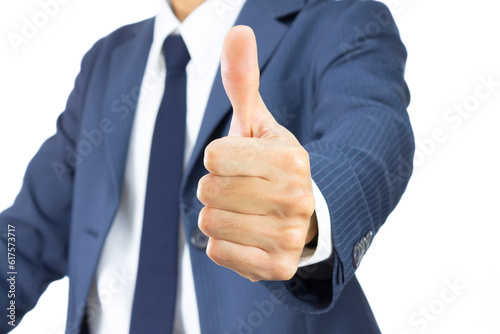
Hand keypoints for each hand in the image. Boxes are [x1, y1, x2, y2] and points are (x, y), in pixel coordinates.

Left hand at [197, 26, 317, 281]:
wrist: (305, 217)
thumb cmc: (272, 167)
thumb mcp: (259, 124)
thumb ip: (244, 80)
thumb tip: (239, 30)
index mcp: (290, 157)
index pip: (212, 156)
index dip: (219, 158)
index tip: (241, 163)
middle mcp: (296, 197)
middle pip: (207, 190)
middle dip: (216, 188)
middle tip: (243, 189)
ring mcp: (289, 236)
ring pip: (209, 222)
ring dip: (220, 215)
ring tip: (247, 211)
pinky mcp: (277, 267)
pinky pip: (218, 251)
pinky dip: (225, 242)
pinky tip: (249, 235)